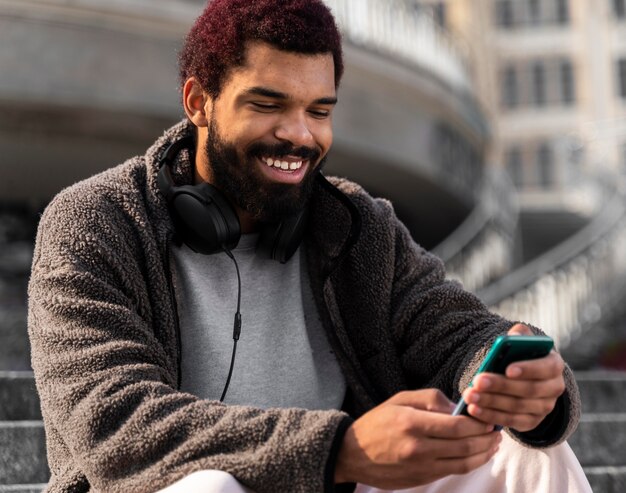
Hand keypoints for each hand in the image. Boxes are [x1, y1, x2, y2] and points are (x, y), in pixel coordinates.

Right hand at [335, 389, 501, 488]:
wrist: (353, 454)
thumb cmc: (377, 422)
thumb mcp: (400, 399)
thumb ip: (431, 399)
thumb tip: (459, 406)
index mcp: (412, 422)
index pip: (457, 425)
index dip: (479, 422)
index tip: (488, 416)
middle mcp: (418, 447)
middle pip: (465, 445)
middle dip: (486, 438)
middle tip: (497, 430)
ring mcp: (420, 466)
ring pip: (463, 463)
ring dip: (484, 454)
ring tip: (493, 444)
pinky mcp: (421, 479)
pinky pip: (452, 471)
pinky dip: (469, 463)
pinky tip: (476, 455)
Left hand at [462, 324, 565, 431]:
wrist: (525, 376)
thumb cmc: (521, 355)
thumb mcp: (522, 342)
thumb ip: (519, 336)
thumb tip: (513, 337)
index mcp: (554, 365)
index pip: (546, 368)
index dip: (528, 369)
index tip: (507, 369)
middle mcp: (554, 388)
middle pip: (528, 390)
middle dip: (500, 386)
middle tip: (478, 382)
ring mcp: (544, 408)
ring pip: (517, 407)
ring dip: (491, 402)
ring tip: (470, 396)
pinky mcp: (532, 422)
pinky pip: (512, 421)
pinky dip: (491, 416)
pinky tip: (474, 410)